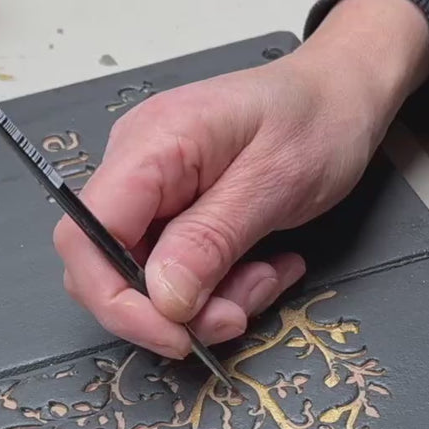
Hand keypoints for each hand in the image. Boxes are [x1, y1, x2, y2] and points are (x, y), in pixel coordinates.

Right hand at [54, 0, 428, 356]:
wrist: (342, 93)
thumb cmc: (317, 118)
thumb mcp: (274, 183)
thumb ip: (211, 240)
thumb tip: (161, 298)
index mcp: (151, 145)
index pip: (86, 236)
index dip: (115, 299)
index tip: (174, 335)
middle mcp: (137, 166)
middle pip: (109, 266)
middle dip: (172, 308)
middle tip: (236, 314)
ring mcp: (153, 189)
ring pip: (149, 279)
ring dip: (210, 299)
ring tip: (267, 277)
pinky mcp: (175, 209)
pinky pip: (178, 269)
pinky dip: (221, 285)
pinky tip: (264, 266)